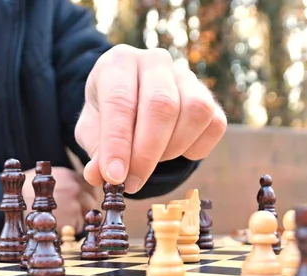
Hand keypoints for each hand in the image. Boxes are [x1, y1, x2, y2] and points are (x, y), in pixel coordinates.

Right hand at [22, 166, 97, 231]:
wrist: (16, 205)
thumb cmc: (29, 192)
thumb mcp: (48, 178)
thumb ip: (67, 181)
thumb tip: (84, 187)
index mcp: (71, 176)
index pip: (90, 186)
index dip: (87, 194)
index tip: (82, 200)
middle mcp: (75, 188)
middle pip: (91, 200)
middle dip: (86, 206)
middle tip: (74, 212)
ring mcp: (75, 204)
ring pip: (86, 213)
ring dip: (79, 217)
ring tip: (63, 218)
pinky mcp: (71, 220)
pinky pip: (79, 225)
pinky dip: (71, 227)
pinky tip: (59, 224)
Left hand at [75, 45, 226, 193]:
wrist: (130, 102)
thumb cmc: (107, 116)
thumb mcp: (91, 131)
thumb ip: (96, 152)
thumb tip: (99, 176)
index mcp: (119, 63)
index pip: (120, 101)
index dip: (118, 143)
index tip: (115, 177)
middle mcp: (155, 62)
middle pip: (162, 105)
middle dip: (146, 153)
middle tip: (132, 183)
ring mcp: (186, 76)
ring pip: (194, 112)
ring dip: (173, 148)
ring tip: (152, 161)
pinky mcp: (209, 96)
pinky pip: (215, 124)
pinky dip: (196, 149)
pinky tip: (175, 153)